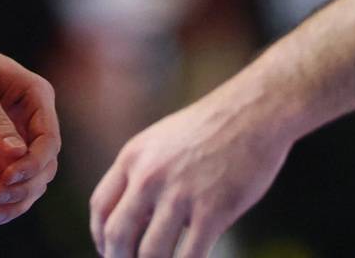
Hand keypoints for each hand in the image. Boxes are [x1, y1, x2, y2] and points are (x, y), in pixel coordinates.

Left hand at [0, 9, 60, 225]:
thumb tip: (16, 155)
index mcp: (37, 98)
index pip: (49, 140)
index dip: (34, 163)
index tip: (7, 176)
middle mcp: (32, 122)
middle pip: (45, 166)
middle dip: (25, 185)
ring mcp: (16, 140)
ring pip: (32, 180)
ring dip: (17, 199)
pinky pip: (11, 183)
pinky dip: (6, 201)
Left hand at [89, 78, 292, 257]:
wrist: (254, 111)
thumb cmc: (212, 129)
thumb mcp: (163, 141)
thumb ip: (144, 175)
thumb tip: (136, 220)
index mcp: (134, 156)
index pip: (100, 207)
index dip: (100, 236)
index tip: (110, 251)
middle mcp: (149, 175)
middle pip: (117, 235)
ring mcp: (180, 194)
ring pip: (150, 253)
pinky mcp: (212, 210)